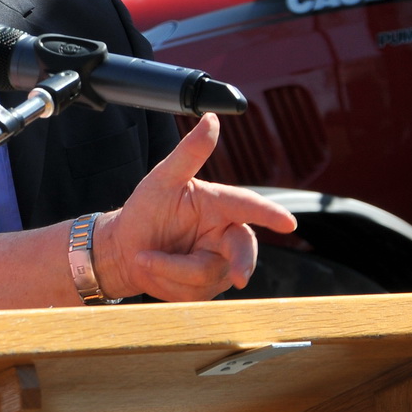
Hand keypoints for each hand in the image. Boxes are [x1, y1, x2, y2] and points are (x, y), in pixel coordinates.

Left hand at [90, 114, 296, 301]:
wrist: (123, 249)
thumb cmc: (145, 210)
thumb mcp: (162, 179)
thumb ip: (190, 152)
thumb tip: (211, 117)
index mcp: (218, 205)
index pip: (247, 206)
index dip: (269, 215)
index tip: (289, 223)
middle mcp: (224, 234)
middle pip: (242, 250)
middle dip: (239, 264)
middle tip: (238, 278)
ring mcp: (217, 264)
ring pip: (210, 274)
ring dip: (172, 270)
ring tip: (145, 257)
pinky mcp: (206, 288)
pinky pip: (196, 293)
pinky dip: (168, 284)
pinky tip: (153, 272)